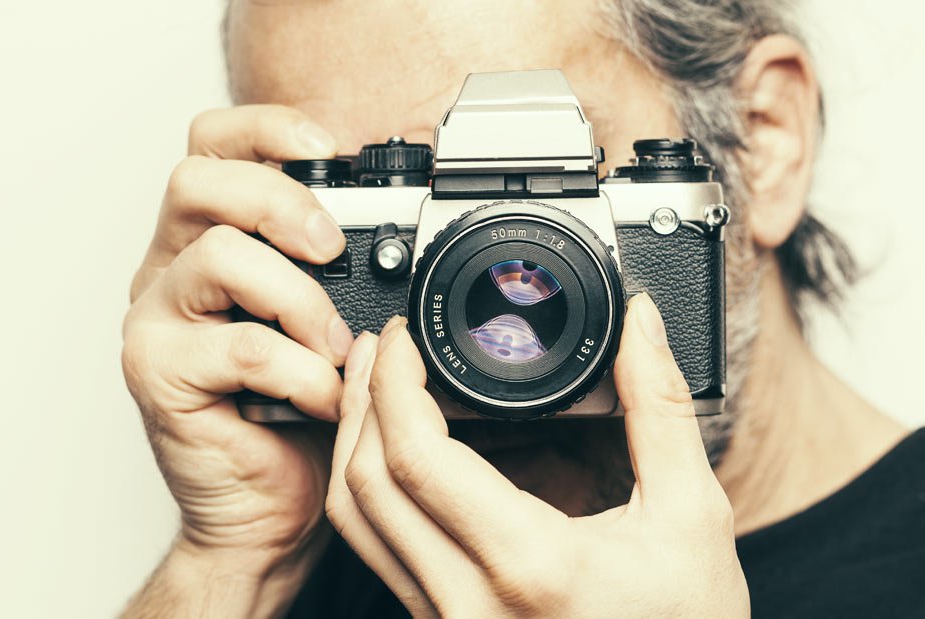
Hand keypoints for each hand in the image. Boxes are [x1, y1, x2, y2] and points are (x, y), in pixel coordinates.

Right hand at [122, 105, 351, 574]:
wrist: (266, 509)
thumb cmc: (296, 417)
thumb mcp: (326, 325)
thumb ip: (336, 273)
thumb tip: (392, 230)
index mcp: (205, 240)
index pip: (211, 147)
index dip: (265, 128)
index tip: (328, 147)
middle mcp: (169, 269)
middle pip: (197, 179)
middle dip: (279, 200)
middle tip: (332, 247)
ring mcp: (154, 318)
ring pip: (218, 254)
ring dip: (298, 296)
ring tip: (334, 344)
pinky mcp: (155, 372)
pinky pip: (239, 345)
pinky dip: (301, 368)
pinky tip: (324, 394)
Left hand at [327, 296, 748, 617]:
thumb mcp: (691, 517)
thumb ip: (660, 410)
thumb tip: (641, 323)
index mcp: (529, 566)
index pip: (416, 459)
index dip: (394, 383)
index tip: (406, 337)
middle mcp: (468, 603)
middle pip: (365, 487)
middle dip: (360, 401)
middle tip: (384, 346)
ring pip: (357, 525)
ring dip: (352, 446)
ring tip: (375, 387)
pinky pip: (379, 554)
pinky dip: (371, 492)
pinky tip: (396, 454)